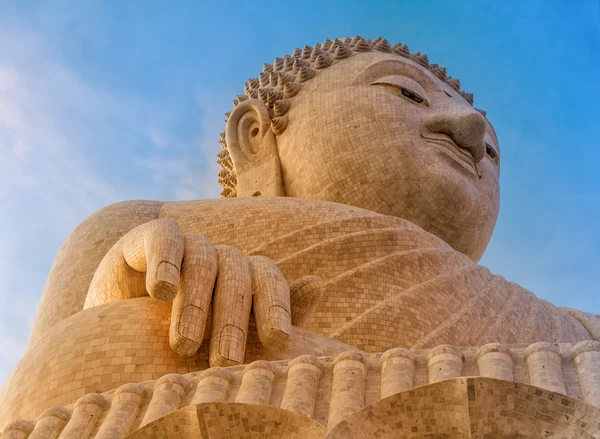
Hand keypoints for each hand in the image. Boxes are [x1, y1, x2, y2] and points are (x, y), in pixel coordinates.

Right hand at [85, 219, 322, 366]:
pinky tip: (162, 292)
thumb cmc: (183, 329)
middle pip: (238, 276)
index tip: (279, 342)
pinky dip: (165, 263)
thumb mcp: (229, 332)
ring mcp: (187, 245)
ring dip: (196, 305)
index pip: (269, 279)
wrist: (120, 318)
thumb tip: (319, 283)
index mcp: (245, 275)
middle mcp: (220, 256)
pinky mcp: (150, 238)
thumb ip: (272, 314)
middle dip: (233, 320)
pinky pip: (164, 241)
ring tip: (186, 345)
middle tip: (227, 361)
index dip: (276, 306)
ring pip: (203, 262)